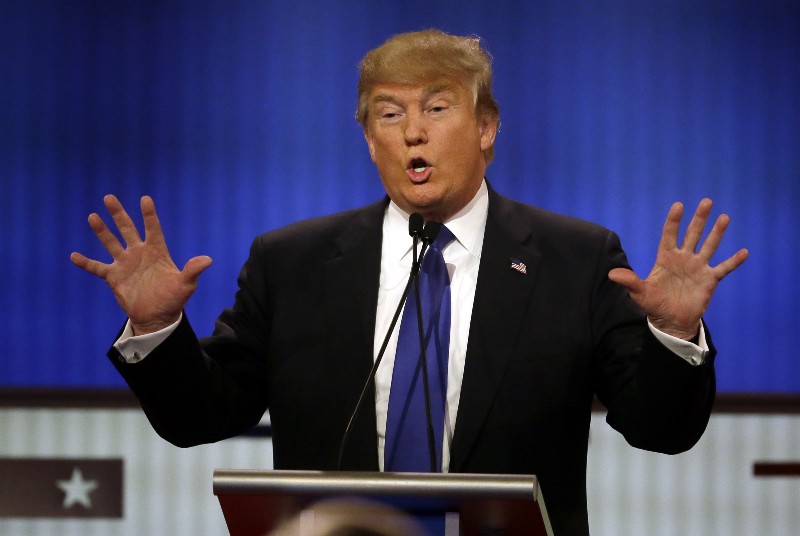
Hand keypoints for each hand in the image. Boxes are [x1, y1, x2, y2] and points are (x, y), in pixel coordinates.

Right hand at [70, 195, 211, 334]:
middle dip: (118, 214)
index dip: (149, 215)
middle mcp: (139, 253)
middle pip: (127, 229)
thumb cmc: (173, 298)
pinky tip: (74, 256)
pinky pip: (97, 267)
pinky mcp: (114, 277)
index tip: (145, 199)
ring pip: (111, 243)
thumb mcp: (186, 285)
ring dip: (102, 231)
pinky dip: (86, 263)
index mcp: (157, 252)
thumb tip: (208, 260)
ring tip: (92, 217)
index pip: (153, 229)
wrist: (157, 316)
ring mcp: (125, 264)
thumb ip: (193, 271)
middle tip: (109, 197)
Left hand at [608, 198, 748, 339]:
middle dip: (699, 219)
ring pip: (709, 246)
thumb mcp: (640, 293)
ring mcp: (697, 268)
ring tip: (724, 217)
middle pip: (692, 234)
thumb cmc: (654, 305)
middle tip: (706, 201)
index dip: (673, 221)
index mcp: (666, 258)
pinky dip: (733, 261)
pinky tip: (744, 252)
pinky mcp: (709, 280)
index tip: (679, 205)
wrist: (671, 322)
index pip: (669, 235)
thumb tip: (611, 274)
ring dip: (717, 232)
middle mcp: (683, 259)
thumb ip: (629, 281)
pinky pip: (723, 268)